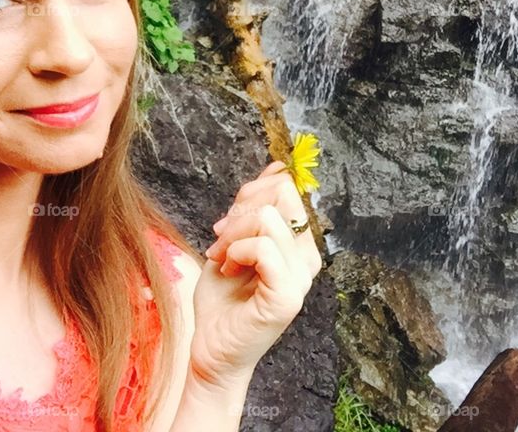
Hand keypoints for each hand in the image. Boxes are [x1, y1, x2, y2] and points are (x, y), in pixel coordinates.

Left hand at [189, 160, 322, 386]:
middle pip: (281, 194)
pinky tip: (227, 269)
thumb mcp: (232, 241)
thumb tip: (277, 166)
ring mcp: (300, 278)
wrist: (210, 350)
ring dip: (231, 235)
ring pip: (269, 219)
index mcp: (298, 244)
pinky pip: (264, 247)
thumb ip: (252, 207)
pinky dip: (236, 251)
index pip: (287, 188)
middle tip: (220, 240)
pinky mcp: (287, 296)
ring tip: (221, 259)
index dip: (251, 192)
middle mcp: (307, 259)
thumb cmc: (221, 302)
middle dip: (240, 210)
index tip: (227, 221)